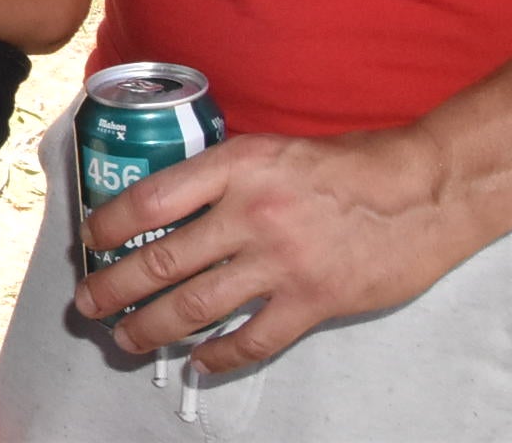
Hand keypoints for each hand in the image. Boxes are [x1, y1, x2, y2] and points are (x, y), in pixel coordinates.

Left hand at [73, 124, 489, 369]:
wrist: (424, 190)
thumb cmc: (348, 164)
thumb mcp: (273, 150)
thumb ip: (225, 177)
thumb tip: (171, 206)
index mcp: (236, 167)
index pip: (151, 199)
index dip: (109, 225)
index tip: (90, 241)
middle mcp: (251, 214)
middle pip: (162, 260)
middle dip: (114, 288)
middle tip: (87, 304)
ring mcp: (282, 263)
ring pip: (197, 306)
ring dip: (152, 327)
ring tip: (126, 338)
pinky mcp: (314, 302)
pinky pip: (252, 339)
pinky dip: (219, 355)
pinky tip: (198, 361)